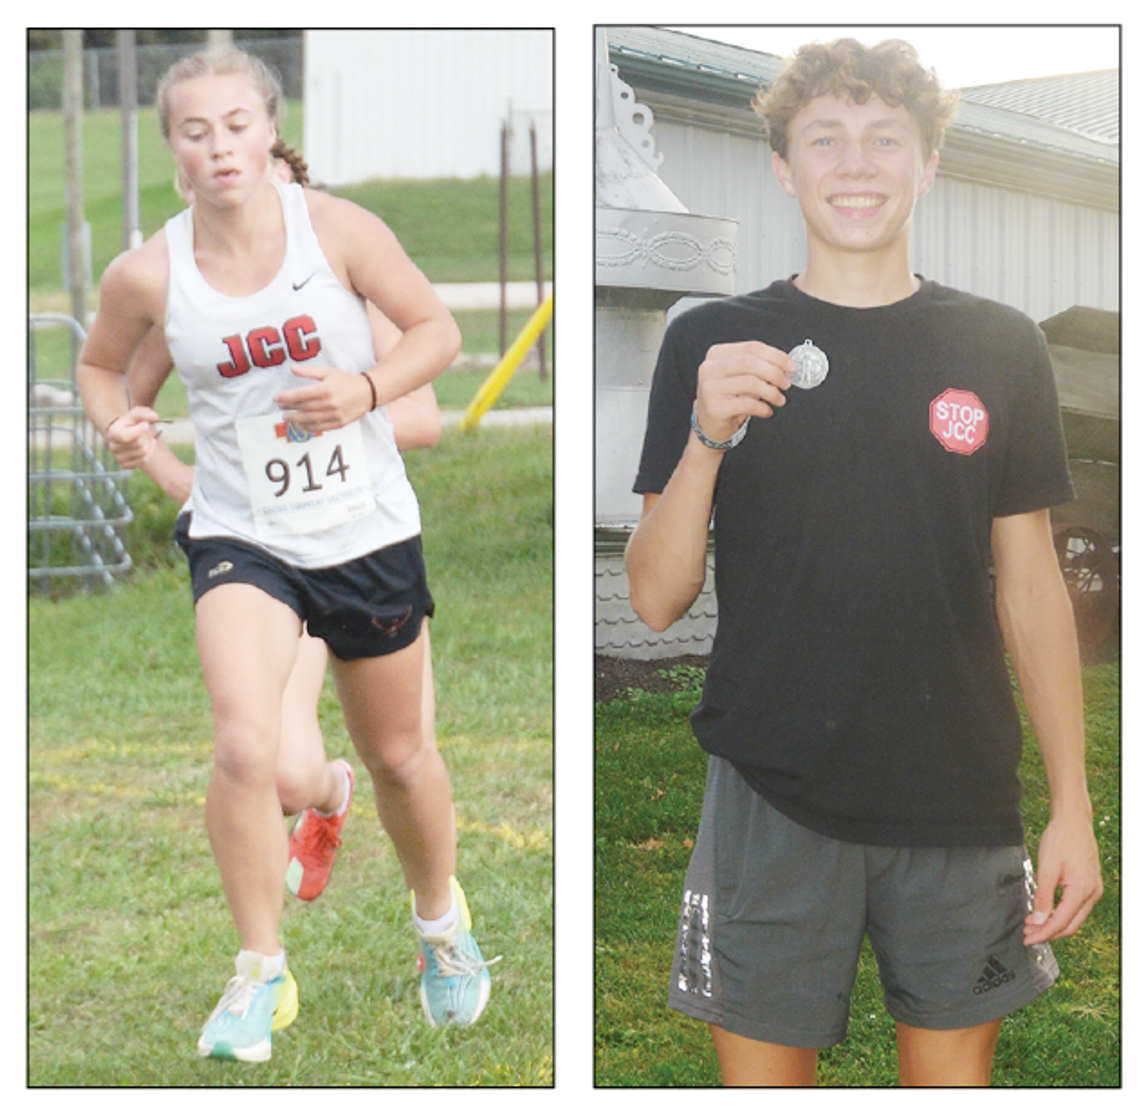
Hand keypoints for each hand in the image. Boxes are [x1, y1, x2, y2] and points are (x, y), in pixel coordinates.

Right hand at [105, 406, 161, 469]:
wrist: (127, 434)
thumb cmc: (132, 423)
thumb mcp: (137, 414)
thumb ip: (144, 413)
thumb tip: (155, 417)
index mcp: (113, 433)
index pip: (126, 436)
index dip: (139, 430)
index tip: (145, 424)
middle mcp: (113, 446)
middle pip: (139, 444)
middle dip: (145, 437)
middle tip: (143, 433)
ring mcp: (118, 457)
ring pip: (143, 453)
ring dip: (148, 445)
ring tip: (144, 439)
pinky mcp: (125, 465)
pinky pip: (143, 460)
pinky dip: (148, 454)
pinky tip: (146, 447)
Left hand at [273, 364, 372, 431]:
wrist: (367, 393)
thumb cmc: (346, 381)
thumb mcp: (328, 371)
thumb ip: (309, 371)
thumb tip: (292, 369)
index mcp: (325, 389)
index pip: (300, 395)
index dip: (286, 397)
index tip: (276, 398)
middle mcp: (329, 403)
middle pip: (303, 408)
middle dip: (289, 408)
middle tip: (280, 408)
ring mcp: (334, 415)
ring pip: (310, 420)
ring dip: (295, 420)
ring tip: (287, 418)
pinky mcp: (339, 424)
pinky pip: (320, 428)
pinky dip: (308, 427)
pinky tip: (300, 425)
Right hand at [694, 341, 793, 444]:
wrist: (709, 425)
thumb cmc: (727, 398)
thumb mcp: (740, 377)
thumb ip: (758, 368)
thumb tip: (785, 367)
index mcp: (717, 354)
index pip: (752, 348)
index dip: (776, 356)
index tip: (791, 366)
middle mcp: (709, 368)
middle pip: (750, 362)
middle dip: (774, 373)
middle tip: (786, 383)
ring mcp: (709, 387)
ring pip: (750, 383)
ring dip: (771, 392)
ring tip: (779, 399)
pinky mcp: (714, 407)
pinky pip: (747, 404)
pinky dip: (763, 408)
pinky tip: (767, 411)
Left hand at [1023, 813, 1102, 944]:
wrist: (1074, 821)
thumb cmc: (1060, 839)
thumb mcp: (1047, 868)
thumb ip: (1043, 896)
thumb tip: (1038, 919)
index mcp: (1082, 890)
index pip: (1062, 922)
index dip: (1044, 933)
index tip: (1029, 938)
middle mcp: (1092, 893)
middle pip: (1071, 925)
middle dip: (1049, 932)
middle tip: (1028, 933)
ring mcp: (1093, 890)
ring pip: (1074, 917)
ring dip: (1054, 923)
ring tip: (1033, 923)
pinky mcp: (1090, 885)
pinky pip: (1076, 907)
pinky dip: (1061, 913)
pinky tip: (1045, 911)